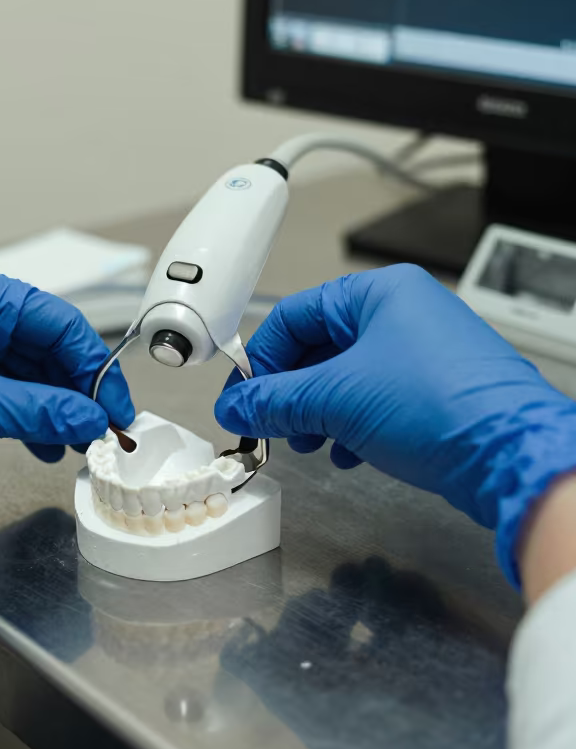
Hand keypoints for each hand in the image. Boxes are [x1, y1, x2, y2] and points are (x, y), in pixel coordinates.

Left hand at [0, 259, 132, 487]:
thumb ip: (35, 411)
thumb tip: (89, 420)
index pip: (62, 324)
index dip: (96, 370)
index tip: (116, 410)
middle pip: (50, 347)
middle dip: (77, 393)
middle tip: (102, 433)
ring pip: (30, 370)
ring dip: (53, 409)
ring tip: (74, 446)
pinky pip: (6, 386)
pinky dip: (26, 415)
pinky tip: (41, 444)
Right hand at [215, 264, 575, 586]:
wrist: (511, 456)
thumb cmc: (441, 406)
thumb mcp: (337, 399)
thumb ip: (277, 401)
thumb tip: (238, 405)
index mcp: (380, 292)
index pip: (295, 315)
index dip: (261, 358)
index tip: (243, 396)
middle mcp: (406, 313)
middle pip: (321, 346)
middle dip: (291, 391)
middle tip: (270, 423)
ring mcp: (426, 352)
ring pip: (349, 376)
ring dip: (319, 412)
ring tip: (308, 443)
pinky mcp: (439, 391)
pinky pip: (379, 399)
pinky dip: (353, 424)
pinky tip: (346, 451)